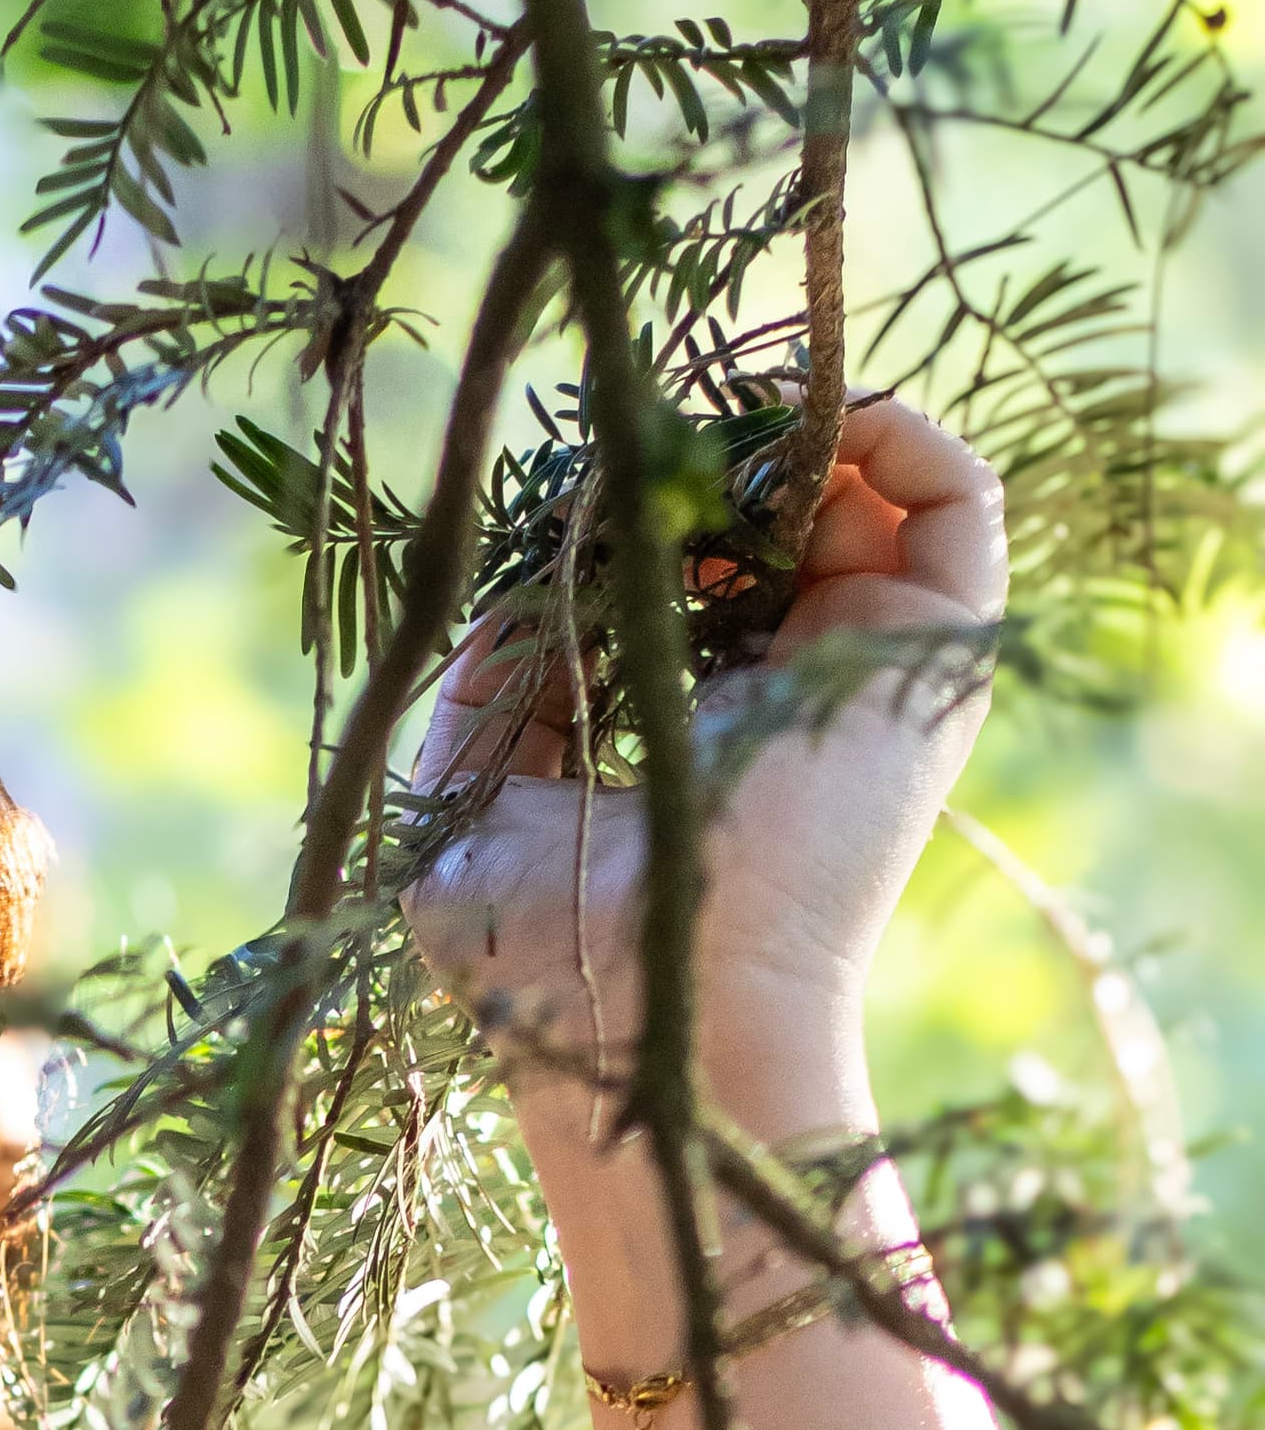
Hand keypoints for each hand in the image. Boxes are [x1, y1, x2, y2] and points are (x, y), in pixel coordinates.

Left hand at [404, 396, 1004, 1106]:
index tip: (588, 466)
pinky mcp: (933, 658)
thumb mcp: (471, 790)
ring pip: (869, 493)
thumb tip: (520, 560)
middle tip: (651, 418)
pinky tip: (799, 416)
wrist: (655, 1017)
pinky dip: (894, 427)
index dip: (648, 505)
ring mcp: (868, 672)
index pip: (697, 578)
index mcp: (699, 730)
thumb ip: (492, 674)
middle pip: (783, 519)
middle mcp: (795, 693)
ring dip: (791, 426)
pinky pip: (959, 502)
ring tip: (713, 412)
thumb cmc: (545, 947)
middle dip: (715, 453)